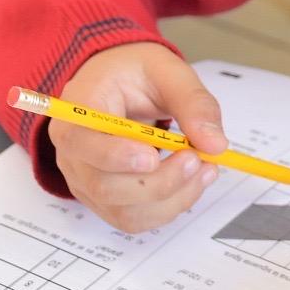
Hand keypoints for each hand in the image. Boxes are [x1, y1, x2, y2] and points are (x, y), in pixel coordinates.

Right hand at [50, 42, 226, 233]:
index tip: (154, 156)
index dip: (115, 157)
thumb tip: (216, 144)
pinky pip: (134, 218)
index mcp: (77, 111)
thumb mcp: (168, 70)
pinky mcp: (105, 198)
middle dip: (158, 182)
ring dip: (170, 199)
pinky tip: (192, 182)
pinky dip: (169, 207)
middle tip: (196, 159)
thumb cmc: (136, 73)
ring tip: (204, 169)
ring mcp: (86, 181)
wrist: (120, 83)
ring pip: (123, 212)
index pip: (81, 143)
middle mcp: (73, 153)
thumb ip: (193, 102)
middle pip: (104, 186)